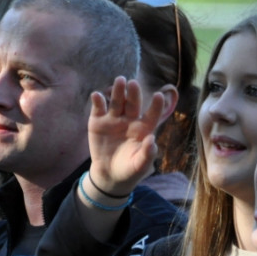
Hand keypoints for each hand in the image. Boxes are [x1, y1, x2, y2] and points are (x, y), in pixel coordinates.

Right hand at [85, 76, 164, 197]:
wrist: (109, 175)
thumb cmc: (130, 169)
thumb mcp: (140, 165)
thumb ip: (147, 154)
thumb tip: (152, 139)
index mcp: (143, 128)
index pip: (152, 114)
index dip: (156, 106)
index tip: (159, 96)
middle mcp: (130, 120)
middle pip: (133, 103)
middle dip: (134, 93)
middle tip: (133, 83)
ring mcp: (113, 119)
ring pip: (117, 102)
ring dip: (118, 91)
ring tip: (119, 81)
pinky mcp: (98, 121)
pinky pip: (98, 109)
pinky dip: (97, 101)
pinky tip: (97, 95)